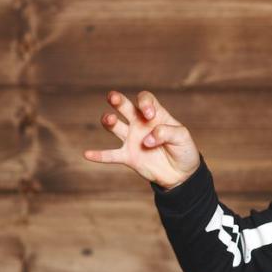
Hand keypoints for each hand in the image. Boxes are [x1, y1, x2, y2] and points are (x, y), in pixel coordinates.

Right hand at [82, 90, 200, 188]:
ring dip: (108, 121)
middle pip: (124, 107)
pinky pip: (110, 154)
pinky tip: (87, 154)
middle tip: (113, 97)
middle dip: (118, 100)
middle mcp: (139, 124)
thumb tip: (146, 139)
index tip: (150, 115)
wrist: (182, 173)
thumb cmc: (184, 149)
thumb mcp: (182, 137)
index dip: (144, 103)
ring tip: (109, 120)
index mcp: (155, 115)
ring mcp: (132, 139)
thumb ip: (166, 132)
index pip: (145, 99)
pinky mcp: (128, 156)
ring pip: (114, 126)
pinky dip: (99, 155)